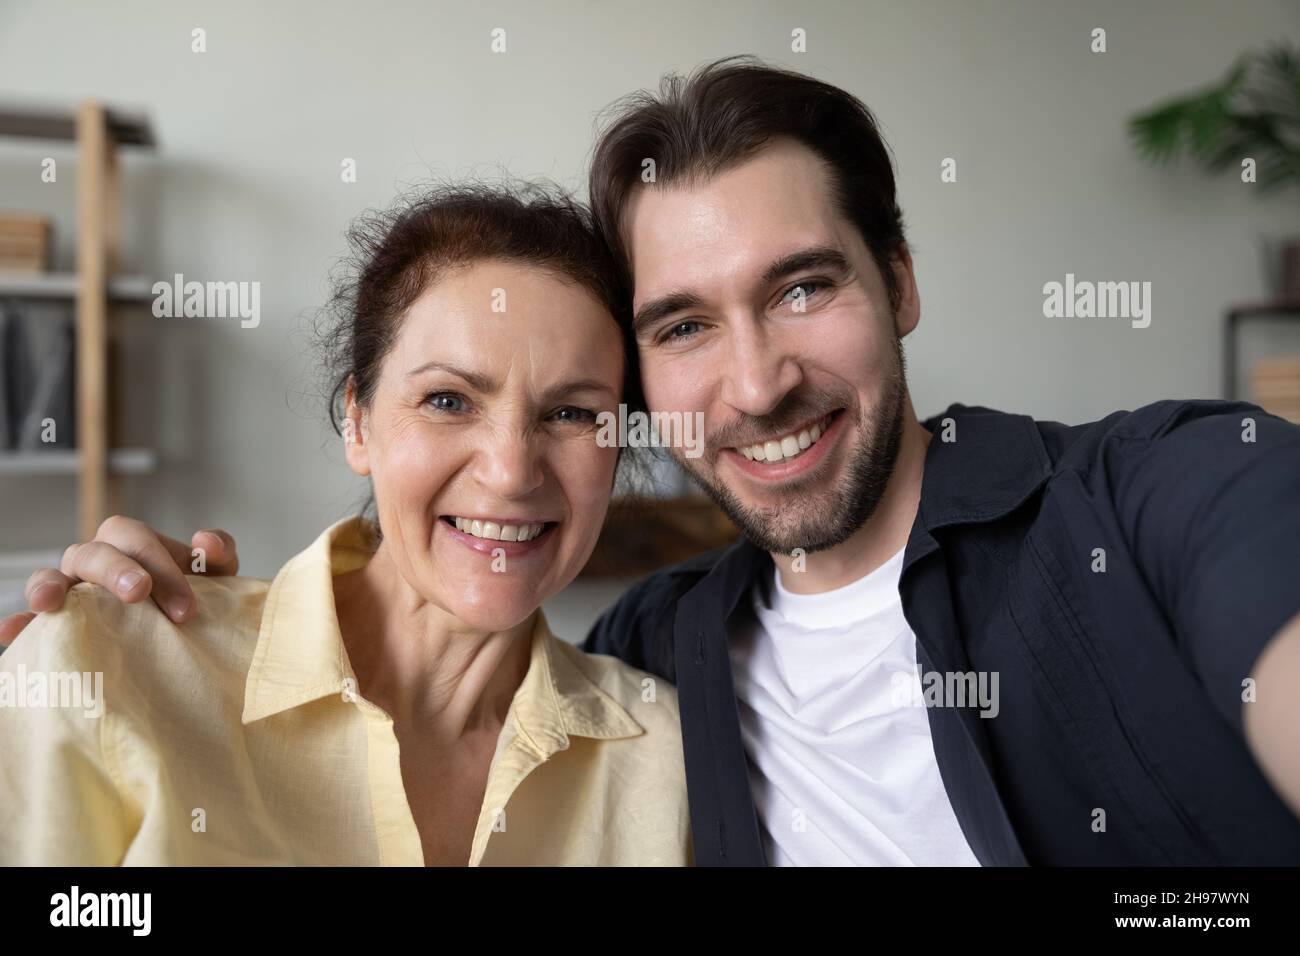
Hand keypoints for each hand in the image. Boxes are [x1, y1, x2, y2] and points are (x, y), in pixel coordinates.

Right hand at [0, 516, 239, 645]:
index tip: (186, 609)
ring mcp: (73, 591)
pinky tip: (11, 632)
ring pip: (52, 575)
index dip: (161, 567)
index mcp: (132, 545)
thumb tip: (205, 541)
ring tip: (50, 601)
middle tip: (138, 594)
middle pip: (94, 552)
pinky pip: (31, 620)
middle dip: (116, 570)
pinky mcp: (58, 623)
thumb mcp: (216, 578)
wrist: (189, 634)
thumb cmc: (195, 600)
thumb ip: (218, 555)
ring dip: (49, 585)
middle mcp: (98, 561)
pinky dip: (20, 622)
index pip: (137, 539)